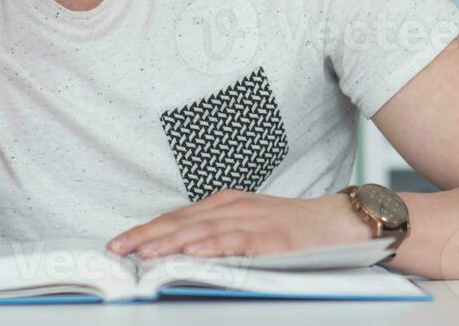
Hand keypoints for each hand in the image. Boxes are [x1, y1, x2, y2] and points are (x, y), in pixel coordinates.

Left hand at [105, 189, 371, 259]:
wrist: (340, 222)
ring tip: (146, 253)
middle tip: (118, 249)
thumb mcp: (249, 224)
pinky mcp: (274, 239)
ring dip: (172, 242)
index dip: (147, 230)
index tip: (119, 243)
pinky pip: (239, 243)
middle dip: (147, 236)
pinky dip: (215, 247)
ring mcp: (254, 222)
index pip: (177, 217)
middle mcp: (235, 209)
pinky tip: (195, 253)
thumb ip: (217, 234)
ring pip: (205, 231)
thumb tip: (180, 252)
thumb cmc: (293, 228)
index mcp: (226, 205)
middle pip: (183, 222)